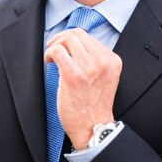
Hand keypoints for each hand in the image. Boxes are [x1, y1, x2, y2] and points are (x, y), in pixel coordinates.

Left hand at [44, 28, 121, 149]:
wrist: (93, 128)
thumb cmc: (93, 105)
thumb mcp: (104, 77)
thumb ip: (95, 60)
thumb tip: (74, 44)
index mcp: (112, 61)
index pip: (88, 36)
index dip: (71, 40)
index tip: (64, 48)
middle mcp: (103, 62)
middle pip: (76, 34)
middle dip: (60, 39)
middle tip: (53, 50)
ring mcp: (89, 68)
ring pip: (67, 39)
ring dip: (54, 45)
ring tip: (52, 57)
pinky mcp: (74, 75)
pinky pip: (57, 51)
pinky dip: (49, 53)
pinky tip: (49, 62)